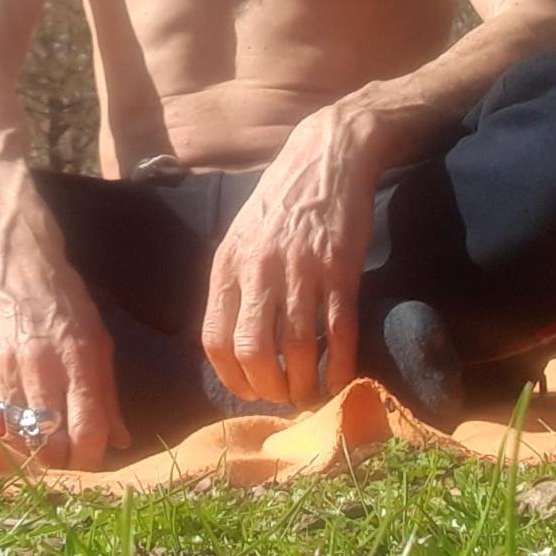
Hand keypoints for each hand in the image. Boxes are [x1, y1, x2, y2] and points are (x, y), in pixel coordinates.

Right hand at [0, 219, 129, 470]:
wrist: (13, 263)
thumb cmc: (64, 300)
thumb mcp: (98, 339)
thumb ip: (106, 393)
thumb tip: (118, 440)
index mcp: (77, 358)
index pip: (87, 428)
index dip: (90, 458)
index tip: (91, 460)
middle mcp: (40, 367)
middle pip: (49, 442)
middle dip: (61, 460)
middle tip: (65, 456)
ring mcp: (4, 368)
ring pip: (16, 436)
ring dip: (31, 450)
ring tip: (39, 444)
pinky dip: (0, 436)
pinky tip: (12, 432)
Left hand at [201, 102, 379, 409]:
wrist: (326, 157)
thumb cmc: (281, 202)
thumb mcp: (241, 237)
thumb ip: (233, 283)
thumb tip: (229, 340)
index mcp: (228, 264)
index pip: (215, 340)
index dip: (232, 378)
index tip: (249, 390)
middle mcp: (259, 270)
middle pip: (252, 352)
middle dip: (267, 388)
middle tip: (282, 397)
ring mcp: (301, 270)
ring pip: (295, 348)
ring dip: (303, 384)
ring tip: (309, 395)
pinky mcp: (339, 269)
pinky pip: (337, 331)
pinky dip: (338, 365)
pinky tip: (339, 380)